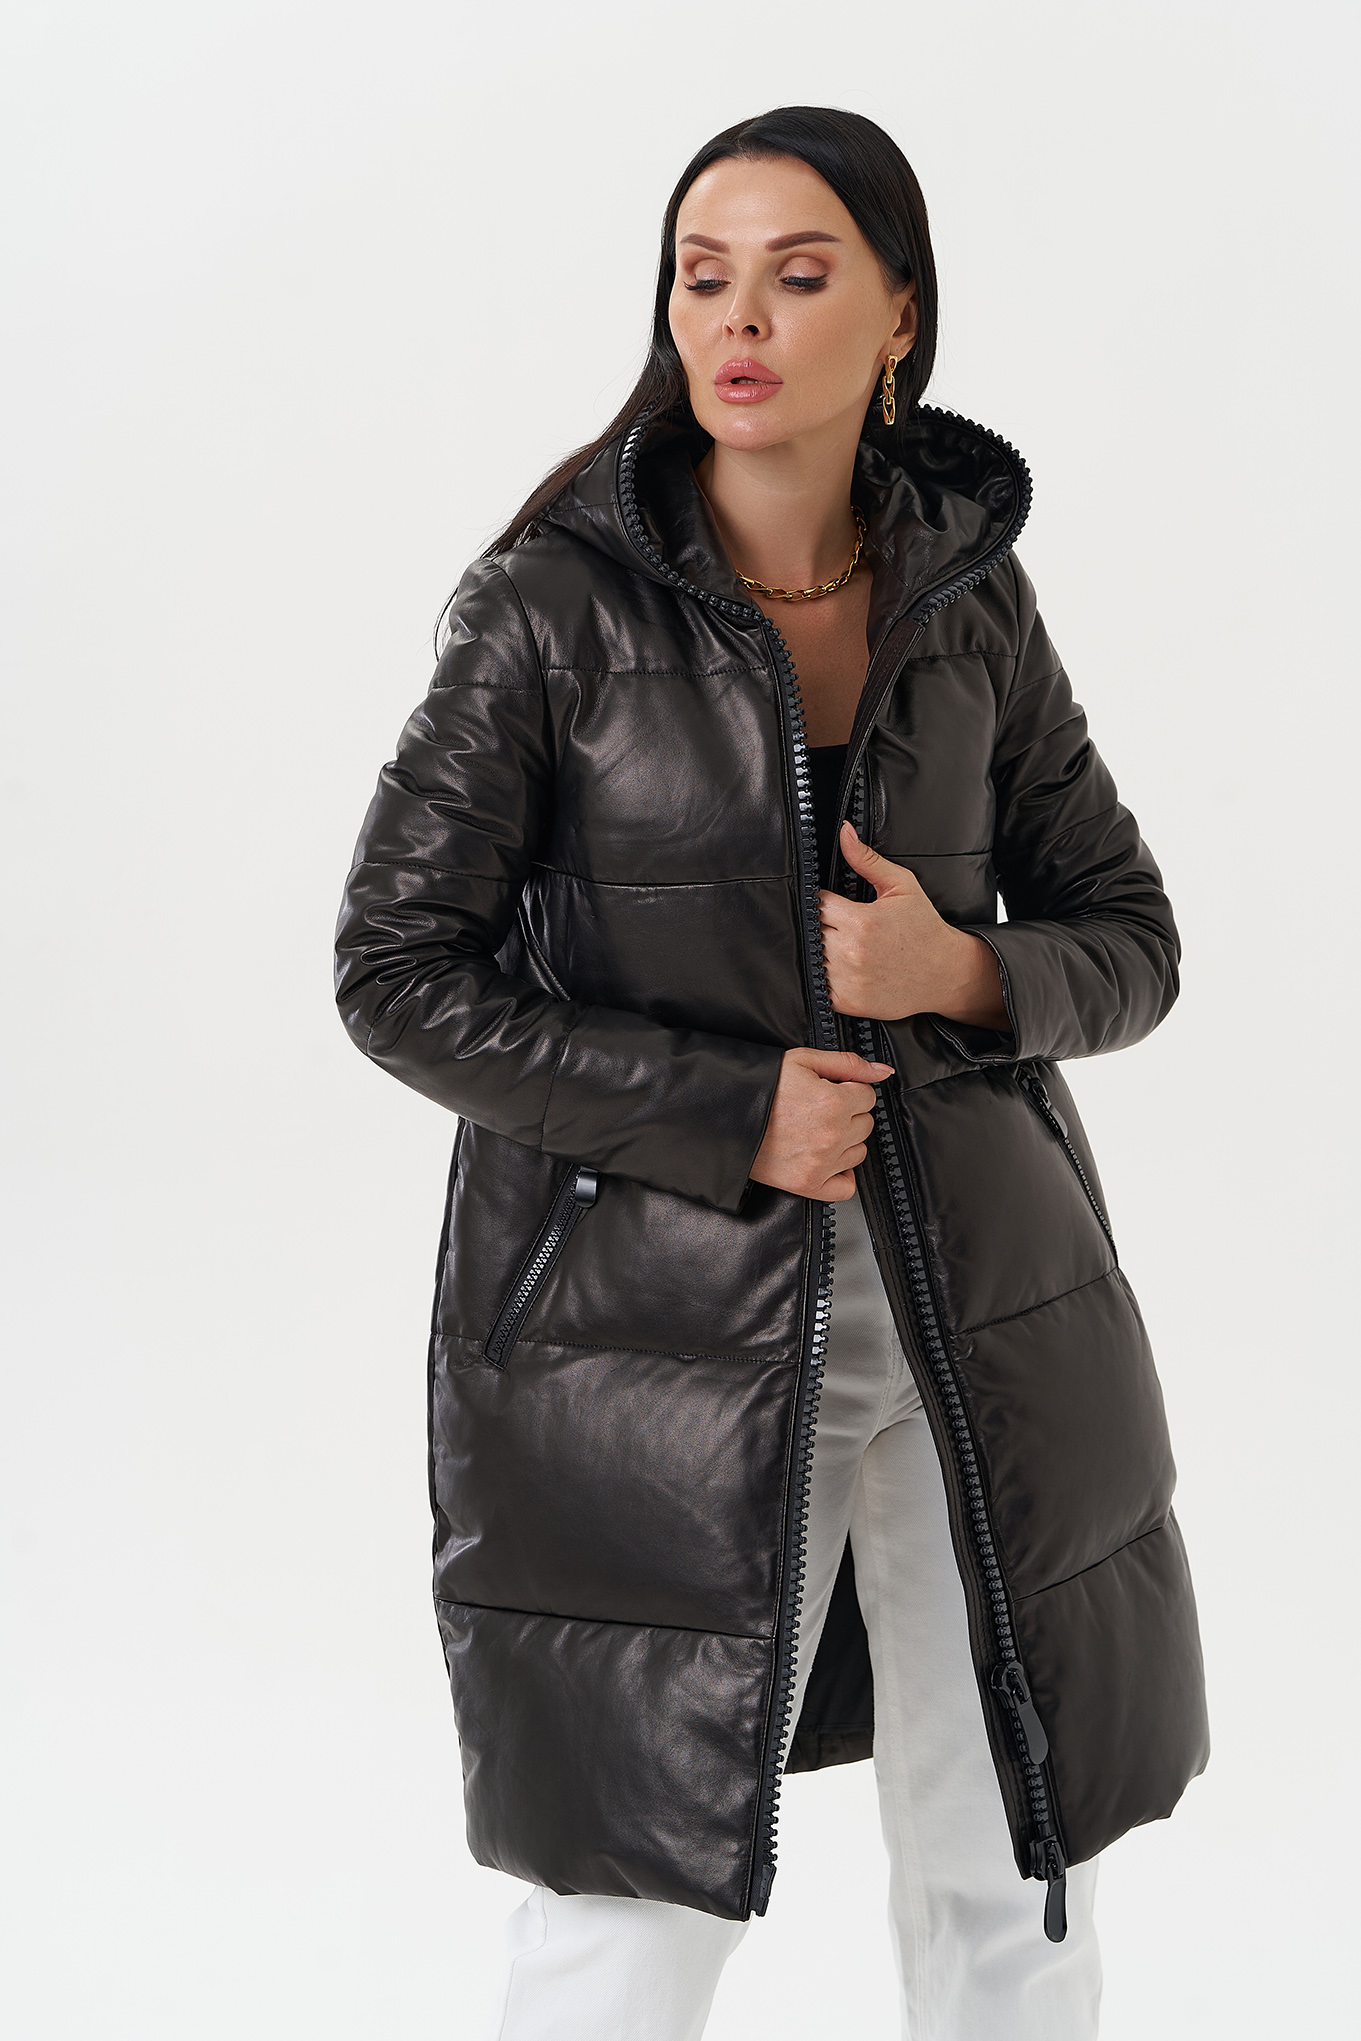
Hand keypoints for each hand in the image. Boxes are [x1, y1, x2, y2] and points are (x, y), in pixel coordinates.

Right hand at [750, 1046, 894, 1200]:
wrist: (726, 1116)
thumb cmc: (760, 1087)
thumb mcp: (803, 1060)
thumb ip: (848, 1063)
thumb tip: (882, 1072)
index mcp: (833, 1102)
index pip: (867, 1096)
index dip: (848, 1090)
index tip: (829, 1091)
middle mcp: (831, 1135)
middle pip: (865, 1123)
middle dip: (847, 1113)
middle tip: (819, 1109)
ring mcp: (822, 1163)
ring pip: (859, 1151)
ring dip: (844, 1141)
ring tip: (816, 1131)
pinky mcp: (809, 1184)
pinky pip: (846, 1186)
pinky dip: (840, 1174)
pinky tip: (825, 1158)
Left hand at [819, 822, 1009, 1027]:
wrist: (945, 974)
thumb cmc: (924, 928)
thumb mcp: (902, 886)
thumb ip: (867, 860)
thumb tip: (844, 832)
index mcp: (861, 921)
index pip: (816, 903)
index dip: (821, 901)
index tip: (831, 903)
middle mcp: (851, 952)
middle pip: (811, 931)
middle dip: (821, 925)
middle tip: (838, 924)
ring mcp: (848, 980)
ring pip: (812, 958)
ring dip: (820, 950)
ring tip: (841, 945)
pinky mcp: (848, 1002)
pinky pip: (819, 986)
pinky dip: (824, 976)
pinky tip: (841, 967)